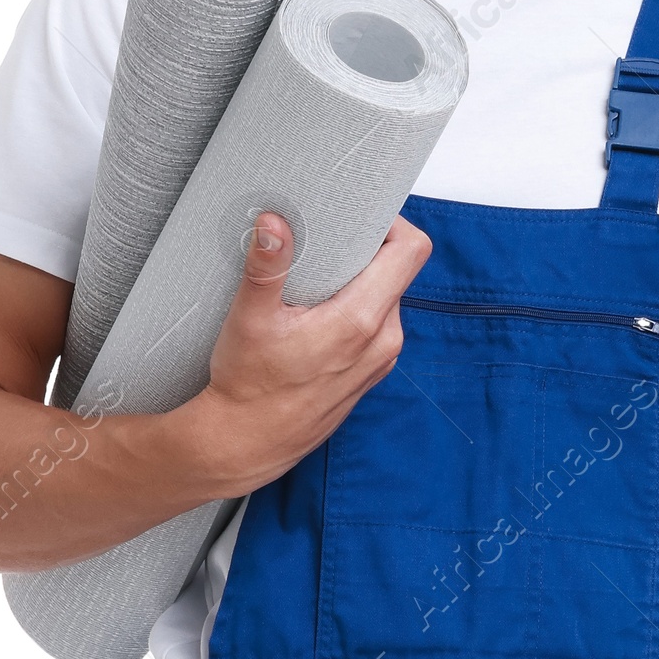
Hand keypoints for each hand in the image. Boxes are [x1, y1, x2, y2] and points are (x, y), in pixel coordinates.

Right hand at [190, 208, 431, 489]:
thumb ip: (266, 267)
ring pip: (387, 296)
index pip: (411, 250)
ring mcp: (381, 358)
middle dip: (367, 250)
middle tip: (328, 244)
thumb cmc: (249, 389)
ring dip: (360, 281)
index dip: (392, 223)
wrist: (247, 442)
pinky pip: (378, 323)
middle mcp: (383, 340)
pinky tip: (320, 314)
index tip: (361, 216)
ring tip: (318, 282)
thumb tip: (275, 223)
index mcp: (361, 321)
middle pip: (397, 270)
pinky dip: (356, 308)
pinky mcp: (371, 370)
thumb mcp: (249, 320)